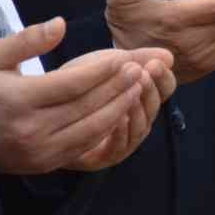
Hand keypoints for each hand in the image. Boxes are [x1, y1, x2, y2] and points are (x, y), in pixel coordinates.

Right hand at [0, 17, 173, 175]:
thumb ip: (27, 40)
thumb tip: (60, 24)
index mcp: (17, 100)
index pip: (72, 82)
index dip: (104, 69)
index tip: (125, 55)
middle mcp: (31, 129)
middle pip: (88, 105)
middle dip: (119, 85)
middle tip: (142, 67)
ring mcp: (40, 150)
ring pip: (93, 127)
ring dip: (121, 106)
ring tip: (140, 85)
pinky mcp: (47, 163)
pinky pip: (87, 144)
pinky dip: (109, 127)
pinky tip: (124, 109)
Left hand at [65, 50, 177, 171]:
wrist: (44, 107)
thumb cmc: (79, 84)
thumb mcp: (108, 66)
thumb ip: (136, 58)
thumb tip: (169, 57)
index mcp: (142, 96)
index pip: (165, 88)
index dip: (163, 78)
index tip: (154, 65)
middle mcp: (138, 120)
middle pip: (155, 107)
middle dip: (150, 90)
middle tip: (142, 75)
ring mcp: (124, 140)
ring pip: (141, 127)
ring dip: (138, 109)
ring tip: (131, 93)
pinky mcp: (105, 157)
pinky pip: (119, 147)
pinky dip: (121, 132)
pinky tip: (117, 117)